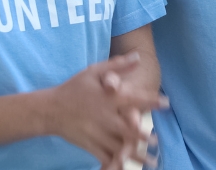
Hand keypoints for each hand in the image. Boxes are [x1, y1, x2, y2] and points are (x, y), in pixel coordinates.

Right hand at [45, 53, 160, 168]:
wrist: (49, 109)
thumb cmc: (73, 88)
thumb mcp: (94, 71)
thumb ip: (117, 65)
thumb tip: (138, 57)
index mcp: (108, 98)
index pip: (133, 98)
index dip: (150, 101)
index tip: (166, 103)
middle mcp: (104, 117)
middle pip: (126, 128)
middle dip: (141, 135)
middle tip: (156, 140)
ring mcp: (96, 133)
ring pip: (118, 146)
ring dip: (135, 154)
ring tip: (151, 161)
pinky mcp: (89, 145)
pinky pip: (105, 156)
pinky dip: (117, 163)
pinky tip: (127, 168)